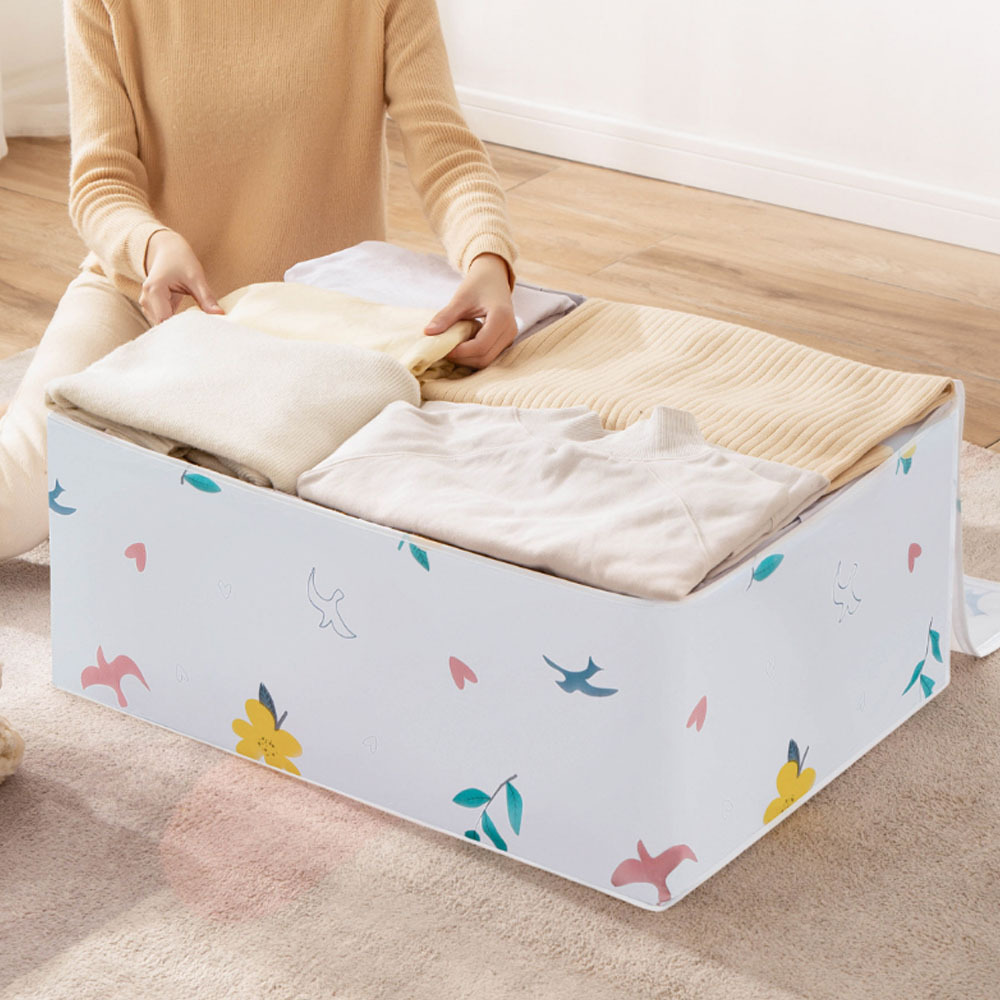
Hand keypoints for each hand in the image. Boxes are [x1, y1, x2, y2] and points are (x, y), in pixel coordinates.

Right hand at [140, 230, 224, 324]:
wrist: (167, 249)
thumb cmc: (181, 260)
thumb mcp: (196, 278)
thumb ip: (207, 298)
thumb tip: (220, 315)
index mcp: (153, 290)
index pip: (165, 321)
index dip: (183, 329)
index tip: (201, 332)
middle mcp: (146, 300)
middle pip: (164, 325)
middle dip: (183, 330)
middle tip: (203, 330)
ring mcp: (147, 305)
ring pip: (164, 325)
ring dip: (180, 327)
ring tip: (198, 324)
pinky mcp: (153, 308)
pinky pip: (165, 321)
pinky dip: (178, 323)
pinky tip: (190, 322)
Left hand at [423, 253, 516, 368]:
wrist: (494, 277)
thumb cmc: (478, 284)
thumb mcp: (460, 298)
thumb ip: (446, 316)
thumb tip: (428, 332)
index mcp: (501, 317)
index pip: (480, 346)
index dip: (461, 352)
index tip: (444, 349)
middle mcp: (509, 330)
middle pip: (485, 357)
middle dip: (463, 359)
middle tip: (445, 351)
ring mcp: (509, 337)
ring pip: (487, 360)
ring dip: (468, 359)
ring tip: (452, 348)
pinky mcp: (506, 340)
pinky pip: (489, 355)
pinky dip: (473, 355)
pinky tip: (461, 346)